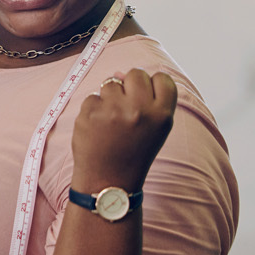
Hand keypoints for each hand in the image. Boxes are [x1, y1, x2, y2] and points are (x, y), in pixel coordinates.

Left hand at [71, 68, 177, 191]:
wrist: (108, 180)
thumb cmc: (132, 153)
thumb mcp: (153, 130)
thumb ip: (146, 100)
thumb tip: (120, 74)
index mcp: (162, 115)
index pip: (162, 79)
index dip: (152, 85)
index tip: (145, 97)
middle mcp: (140, 109)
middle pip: (136, 74)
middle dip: (129, 85)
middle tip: (125, 108)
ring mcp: (114, 109)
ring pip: (111, 82)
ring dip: (109, 97)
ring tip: (111, 122)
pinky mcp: (91, 112)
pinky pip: (92, 96)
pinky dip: (93, 109)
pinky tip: (97, 128)